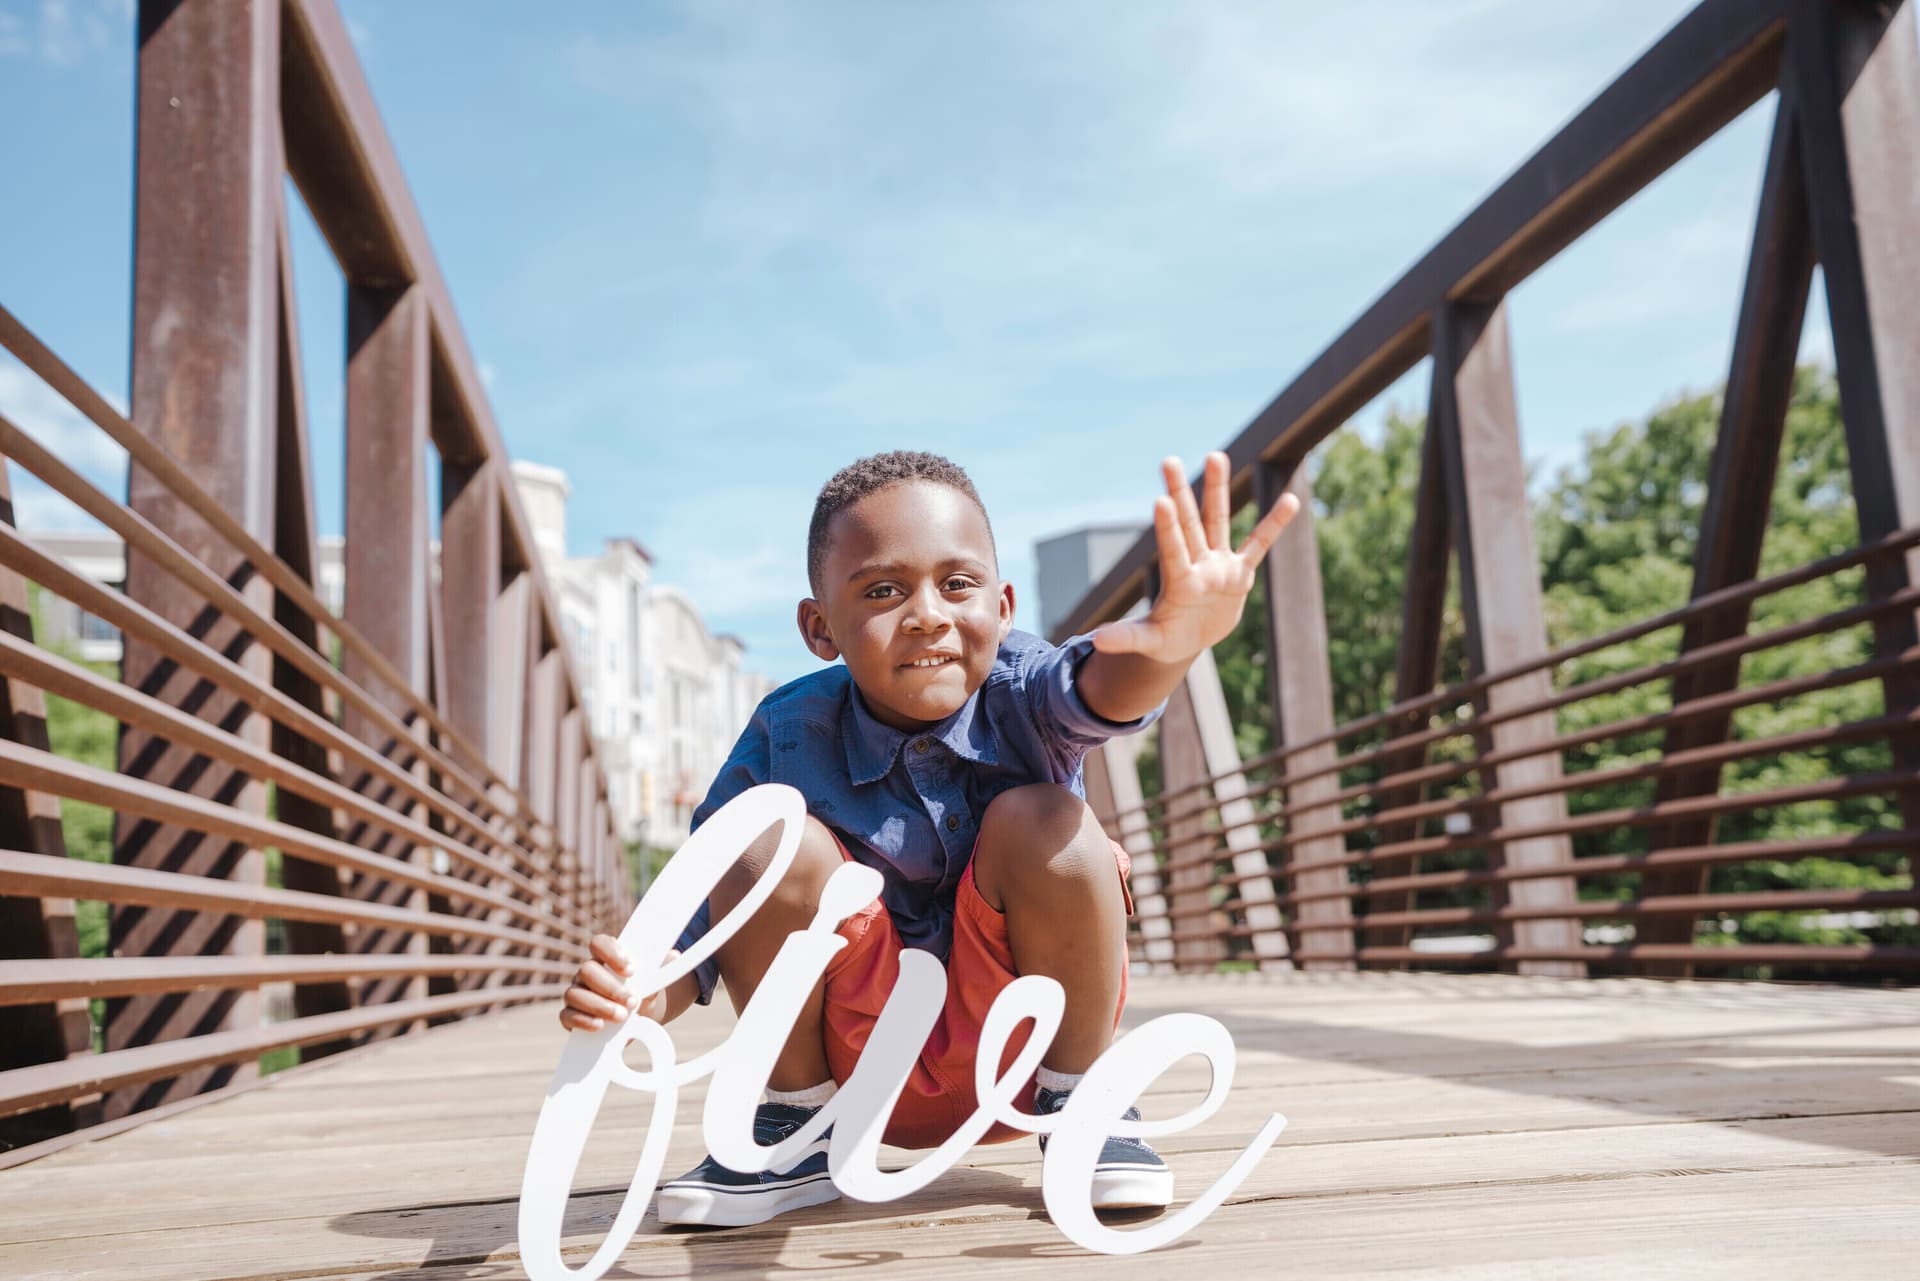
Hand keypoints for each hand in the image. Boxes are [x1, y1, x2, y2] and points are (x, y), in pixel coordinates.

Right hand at [558, 934, 676, 1031]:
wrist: (636, 1018)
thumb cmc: (642, 990)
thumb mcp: (652, 980)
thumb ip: (660, 967)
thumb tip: (673, 955)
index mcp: (604, 956)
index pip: (599, 943)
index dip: (611, 953)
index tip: (632, 970)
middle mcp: (586, 972)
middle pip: (587, 970)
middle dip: (610, 987)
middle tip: (632, 1001)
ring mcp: (576, 993)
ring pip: (575, 994)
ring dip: (600, 1006)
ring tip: (622, 1016)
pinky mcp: (571, 1015)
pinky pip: (567, 1016)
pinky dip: (583, 1021)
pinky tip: (600, 1026)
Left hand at [1091, 451, 1299, 663]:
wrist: (1189, 638)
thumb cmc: (1166, 639)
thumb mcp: (1149, 641)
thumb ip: (1127, 637)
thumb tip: (1097, 642)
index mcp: (1178, 582)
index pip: (1172, 550)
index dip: (1168, 528)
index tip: (1161, 500)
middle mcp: (1196, 565)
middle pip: (1188, 524)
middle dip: (1181, 493)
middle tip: (1168, 460)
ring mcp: (1217, 565)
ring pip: (1217, 522)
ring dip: (1217, 490)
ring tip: (1216, 455)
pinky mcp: (1239, 573)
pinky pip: (1258, 544)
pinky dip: (1274, 524)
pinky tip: (1291, 501)